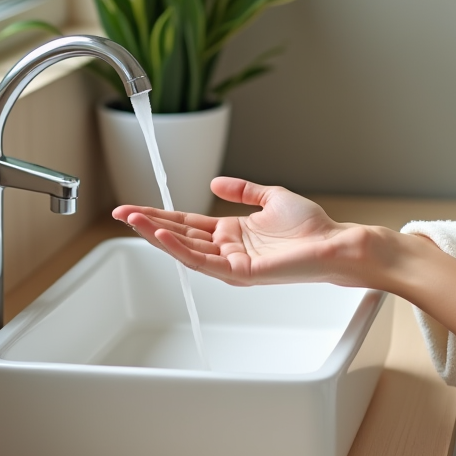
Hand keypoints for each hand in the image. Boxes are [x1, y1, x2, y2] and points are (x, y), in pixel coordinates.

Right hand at [112, 178, 378, 287]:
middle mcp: (227, 249)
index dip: (160, 215)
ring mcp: (232, 263)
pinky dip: (182, 249)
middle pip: (180, 236)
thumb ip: (243, 190)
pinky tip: (163, 235)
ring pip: (186, 250)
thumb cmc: (311, 226)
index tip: (135, 206)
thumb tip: (215, 182)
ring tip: (133, 220)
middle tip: (120, 213)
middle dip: (149, 224)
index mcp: (231, 233)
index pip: (187, 223)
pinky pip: (204, 262)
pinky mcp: (241, 272)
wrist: (335, 243)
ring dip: (158, 235)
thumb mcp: (271, 197)